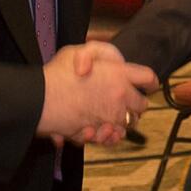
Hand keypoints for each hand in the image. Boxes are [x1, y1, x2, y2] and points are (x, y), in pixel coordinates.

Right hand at [38, 43, 156, 145]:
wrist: (40, 100)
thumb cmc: (56, 74)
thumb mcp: (74, 52)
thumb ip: (92, 53)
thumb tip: (99, 66)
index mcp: (119, 73)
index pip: (148, 78)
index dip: (150, 82)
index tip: (149, 85)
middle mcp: (120, 96)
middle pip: (142, 105)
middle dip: (137, 105)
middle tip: (126, 103)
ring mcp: (111, 115)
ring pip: (129, 124)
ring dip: (123, 122)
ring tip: (109, 119)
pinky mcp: (100, 132)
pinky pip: (113, 137)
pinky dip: (109, 136)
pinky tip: (99, 131)